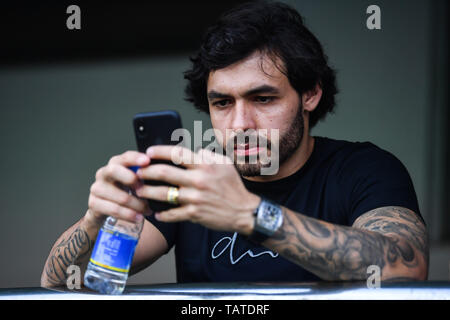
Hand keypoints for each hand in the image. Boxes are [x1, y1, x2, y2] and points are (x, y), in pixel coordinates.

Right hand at [85, 151, 151, 226]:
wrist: (105, 211)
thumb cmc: (124, 192)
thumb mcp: (134, 183)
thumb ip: (144, 177)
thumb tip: (161, 175)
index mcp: (115, 164)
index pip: (124, 157)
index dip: (135, 158)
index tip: (147, 161)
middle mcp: (103, 173)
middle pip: (114, 170)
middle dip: (132, 179)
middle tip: (145, 190)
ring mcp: (97, 188)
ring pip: (119, 196)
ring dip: (137, 205)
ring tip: (147, 210)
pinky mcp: (94, 203)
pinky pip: (114, 209)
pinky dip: (129, 215)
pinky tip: (138, 218)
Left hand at [135, 145, 260, 234]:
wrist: (244, 211)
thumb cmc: (234, 187)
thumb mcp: (225, 164)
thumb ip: (208, 155)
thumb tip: (195, 151)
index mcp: (205, 165)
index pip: (177, 153)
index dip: (159, 151)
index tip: (148, 152)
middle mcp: (198, 179)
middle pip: (164, 172)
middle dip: (146, 172)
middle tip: (138, 173)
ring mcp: (195, 197)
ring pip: (164, 194)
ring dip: (148, 192)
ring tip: (140, 192)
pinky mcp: (194, 213)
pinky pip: (172, 213)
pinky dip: (162, 214)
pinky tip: (157, 213)